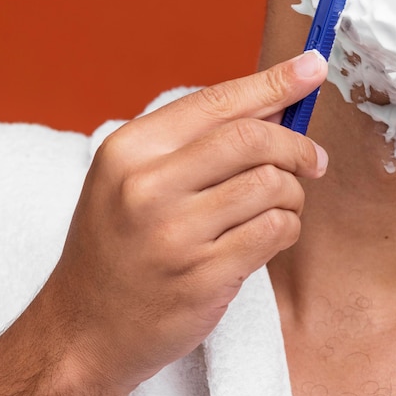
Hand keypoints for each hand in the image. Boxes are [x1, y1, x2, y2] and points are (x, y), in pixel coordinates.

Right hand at [0, 52, 327, 395]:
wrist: (83, 328)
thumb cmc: (117, 243)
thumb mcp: (134, 176)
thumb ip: (197, 138)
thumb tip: (273, 103)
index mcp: (131, 149)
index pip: (217, 102)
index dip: (273, 81)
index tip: (312, 67)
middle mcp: (147, 186)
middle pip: (251, 139)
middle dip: (296, 145)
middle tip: (312, 159)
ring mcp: (174, 234)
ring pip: (271, 185)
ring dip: (292, 193)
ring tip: (279, 204)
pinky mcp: (203, 278)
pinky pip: (274, 231)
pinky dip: (287, 226)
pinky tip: (270, 232)